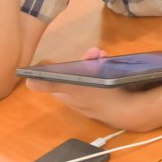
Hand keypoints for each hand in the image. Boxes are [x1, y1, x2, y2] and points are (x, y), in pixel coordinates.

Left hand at [26, 46, 158, 130]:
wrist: (133, 110)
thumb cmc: (102, 98)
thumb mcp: (75, 88)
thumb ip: (52, 84)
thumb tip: (27, 81)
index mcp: (69, 96)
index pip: (59, 79)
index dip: (64, 66)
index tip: (73, 56)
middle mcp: (81, 98)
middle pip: (77, 74)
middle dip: (85, 60)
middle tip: (96, 52)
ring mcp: (97, 97)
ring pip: (92, 75)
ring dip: (97, 62)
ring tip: (106, 55)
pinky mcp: (111, 95)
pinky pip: (105, 79)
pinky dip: (107, 69)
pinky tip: (114, 63)